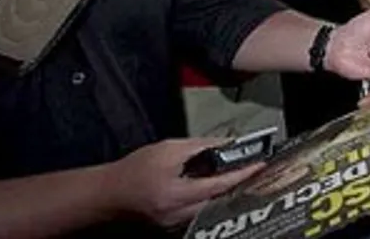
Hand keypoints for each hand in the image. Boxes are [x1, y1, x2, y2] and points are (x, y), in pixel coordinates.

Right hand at [106, 138, 264, 228]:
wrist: (109, 192)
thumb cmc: (135, 169)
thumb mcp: (168, 149)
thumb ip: (200, 146)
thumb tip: (226, 144)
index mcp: (176, 195)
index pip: (219, 186)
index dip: (242, 174)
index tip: (260, 164)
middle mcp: (178, 215)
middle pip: (219, 201)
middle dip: (237, 185)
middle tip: (252, 169)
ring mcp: (176, 224)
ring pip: (210, 208)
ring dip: (224, 192)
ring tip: (237, 175)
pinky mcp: (173, 225)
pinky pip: (200, 211)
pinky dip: (210, 198)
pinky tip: (215, 186)